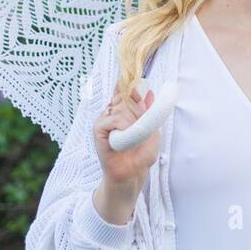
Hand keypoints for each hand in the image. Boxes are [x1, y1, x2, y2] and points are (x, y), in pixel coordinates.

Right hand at [93, 80, 160, 202]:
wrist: (131, 175)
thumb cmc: (141, 154)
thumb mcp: (152, 130)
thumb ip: (149, 112)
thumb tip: (149, 92)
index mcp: (125, 109)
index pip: (125, 86)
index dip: (130, 80)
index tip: (137, 74)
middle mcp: (113, 110)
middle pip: (126, 94)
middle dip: (137, 107)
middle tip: (140, 126)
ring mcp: (104, 118)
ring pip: (122, 107)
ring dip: (133, 122)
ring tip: (132, 138)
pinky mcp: (98, 127)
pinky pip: (115, 118)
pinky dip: (123, 127)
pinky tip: (124, 139)